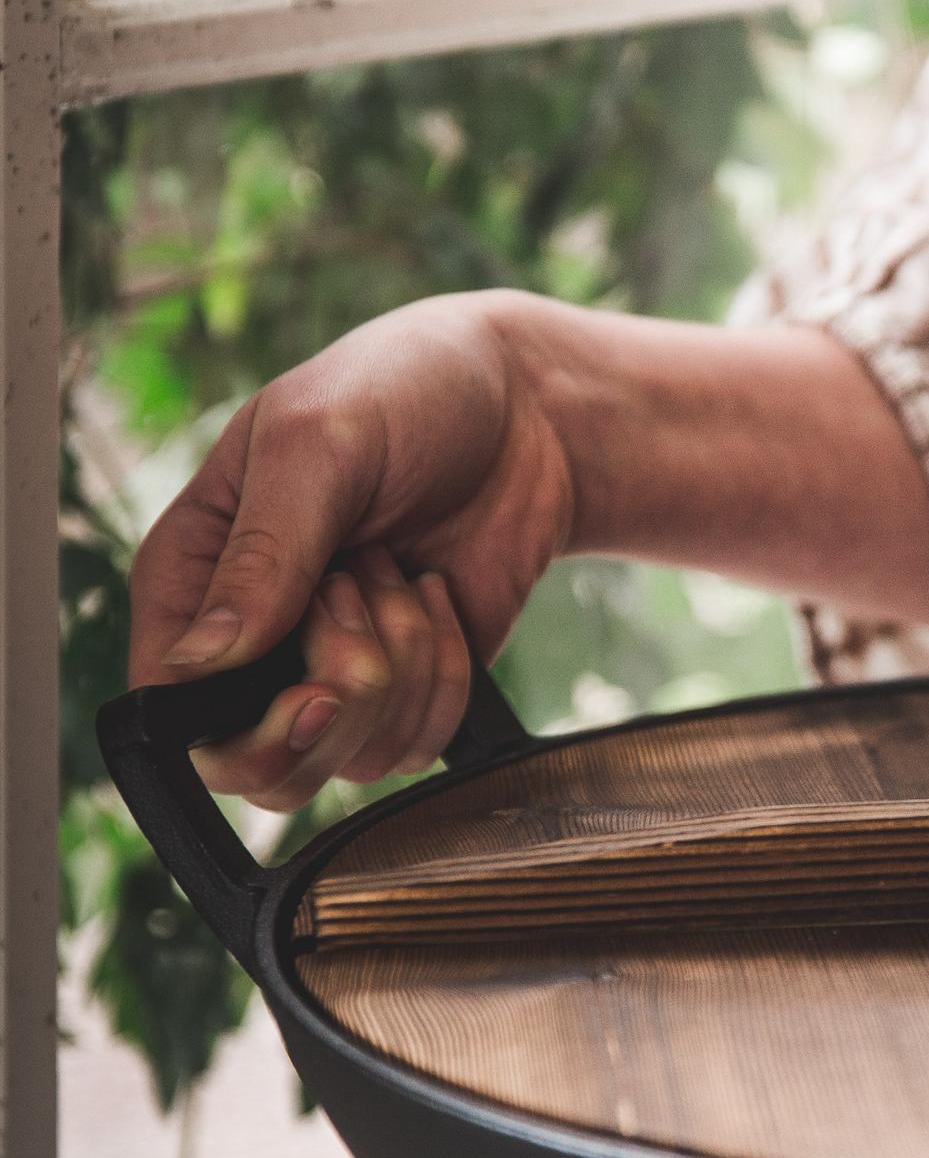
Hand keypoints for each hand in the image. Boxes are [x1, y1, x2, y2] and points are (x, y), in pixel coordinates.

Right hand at [128, 294, 573, 809]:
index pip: (171, 710)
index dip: (242, 728)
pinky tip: (440, 596)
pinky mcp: (409, 690)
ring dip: (403, 663)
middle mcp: (252, 642)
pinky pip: (419, 745)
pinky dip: (447, 676)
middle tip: (368, 588)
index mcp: (193, 578)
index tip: (313, 685)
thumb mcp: (317, 443)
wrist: (528, 406)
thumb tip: (202, 659)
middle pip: (261, 766)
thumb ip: (262, 551)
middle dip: (340, 693)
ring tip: (402, 568)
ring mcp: (331, 672)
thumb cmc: (403, 391)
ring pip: (351, 757)